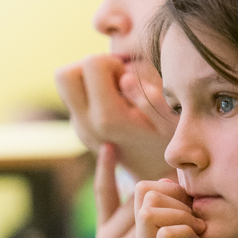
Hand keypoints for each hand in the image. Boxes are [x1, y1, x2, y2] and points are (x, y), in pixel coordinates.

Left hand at [55, 54, 174, 180]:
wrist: (156, 174)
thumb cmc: (169, 141)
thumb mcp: (173, 121)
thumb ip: (152, 99)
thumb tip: (125, 79)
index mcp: (107, 118)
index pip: (92, 64)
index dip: (112, 63)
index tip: (128, 80)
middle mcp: (86, 125)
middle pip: (64, 75)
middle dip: (89, 68)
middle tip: (115, 80)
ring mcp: (79, 128)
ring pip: (64, 84)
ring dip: (88, 78)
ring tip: (115, 91)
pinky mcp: (79, 127)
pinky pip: (73, 96)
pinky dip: (91, 91)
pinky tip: (114, 104)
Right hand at [134, 179, 237, 237]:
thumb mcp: (201, 220)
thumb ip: (183, 201)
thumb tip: (166, 180)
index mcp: (147, 234)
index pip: (143, 190)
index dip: (172, 188)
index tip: (195, 205)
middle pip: (144, 197)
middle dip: (178, 200)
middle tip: (200, 220)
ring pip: (148, 215)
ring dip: (182, 216)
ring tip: (199, 230)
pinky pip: (165, 236)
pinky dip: (186, 231)